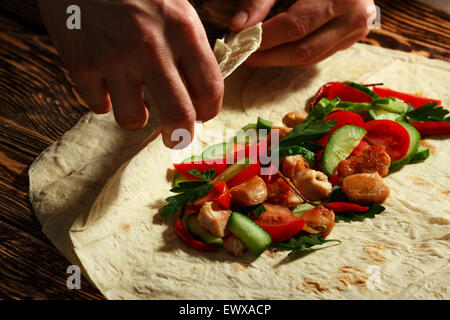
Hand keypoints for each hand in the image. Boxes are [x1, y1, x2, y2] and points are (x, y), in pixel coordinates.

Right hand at [38, 0, 223, 147]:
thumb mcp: (175, 8)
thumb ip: (190, 49)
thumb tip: (200, 94)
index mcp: (183, 29)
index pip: (210, 89)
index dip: (208, 112)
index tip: (200, 116)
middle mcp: (152, 46)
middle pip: (179, 115)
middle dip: (180, 136)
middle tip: (176, 139)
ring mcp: (114, 57)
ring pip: (134, 120)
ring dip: (138, 117)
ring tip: (135, 101)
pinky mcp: (81, 64)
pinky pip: (99, 106)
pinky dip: (105, 101)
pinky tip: (106, 83)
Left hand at [229, 0, 374, 66]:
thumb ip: (260, 1)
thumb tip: (238, 27)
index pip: (295, 26)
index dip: (265, 38)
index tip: (240, 41)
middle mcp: (355, 17)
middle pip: (303, 49)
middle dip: (270, 56)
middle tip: (245, 54)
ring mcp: (357, 32)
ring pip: (311, 57)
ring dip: (280, 58)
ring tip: (257, 53)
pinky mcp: (351, 39)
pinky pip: (319, 55)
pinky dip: (295, 54)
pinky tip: (277, 49)